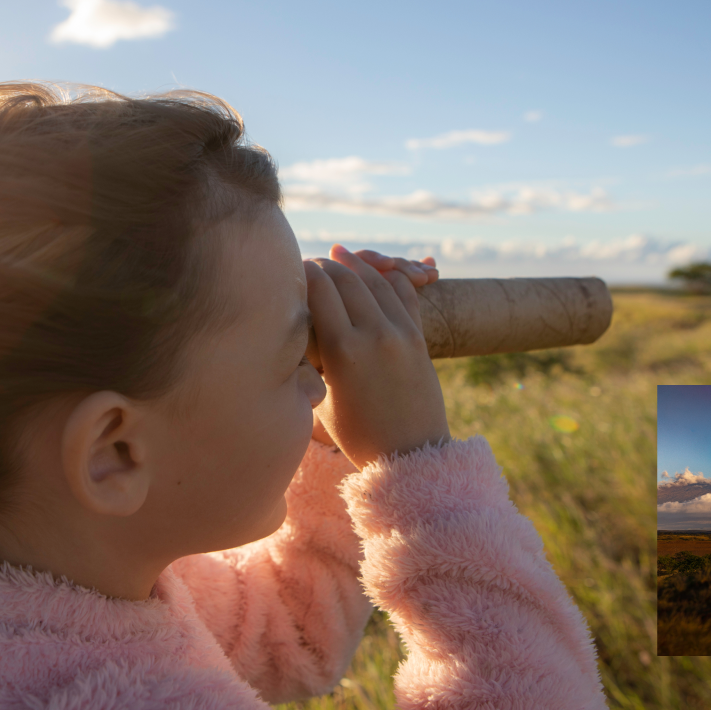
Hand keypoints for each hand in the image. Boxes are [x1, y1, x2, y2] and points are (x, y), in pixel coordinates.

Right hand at [304, 245, 448, 467]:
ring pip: (377, 282)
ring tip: (340, 255)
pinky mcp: (420, 338)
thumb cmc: (357, 435)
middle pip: (347, 280)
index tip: (290, 269)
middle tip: (312, 261)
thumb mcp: (321, 399)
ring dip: (356, 265)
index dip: (303, 274)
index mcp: (344, 351)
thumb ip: (309, 362)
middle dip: (327, 266)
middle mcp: (375, 334)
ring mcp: (402, 333)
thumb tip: (296, 329)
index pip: (319, 291)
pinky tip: (377, 269)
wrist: (411, 455)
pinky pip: (405, 295)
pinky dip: (389, 277)